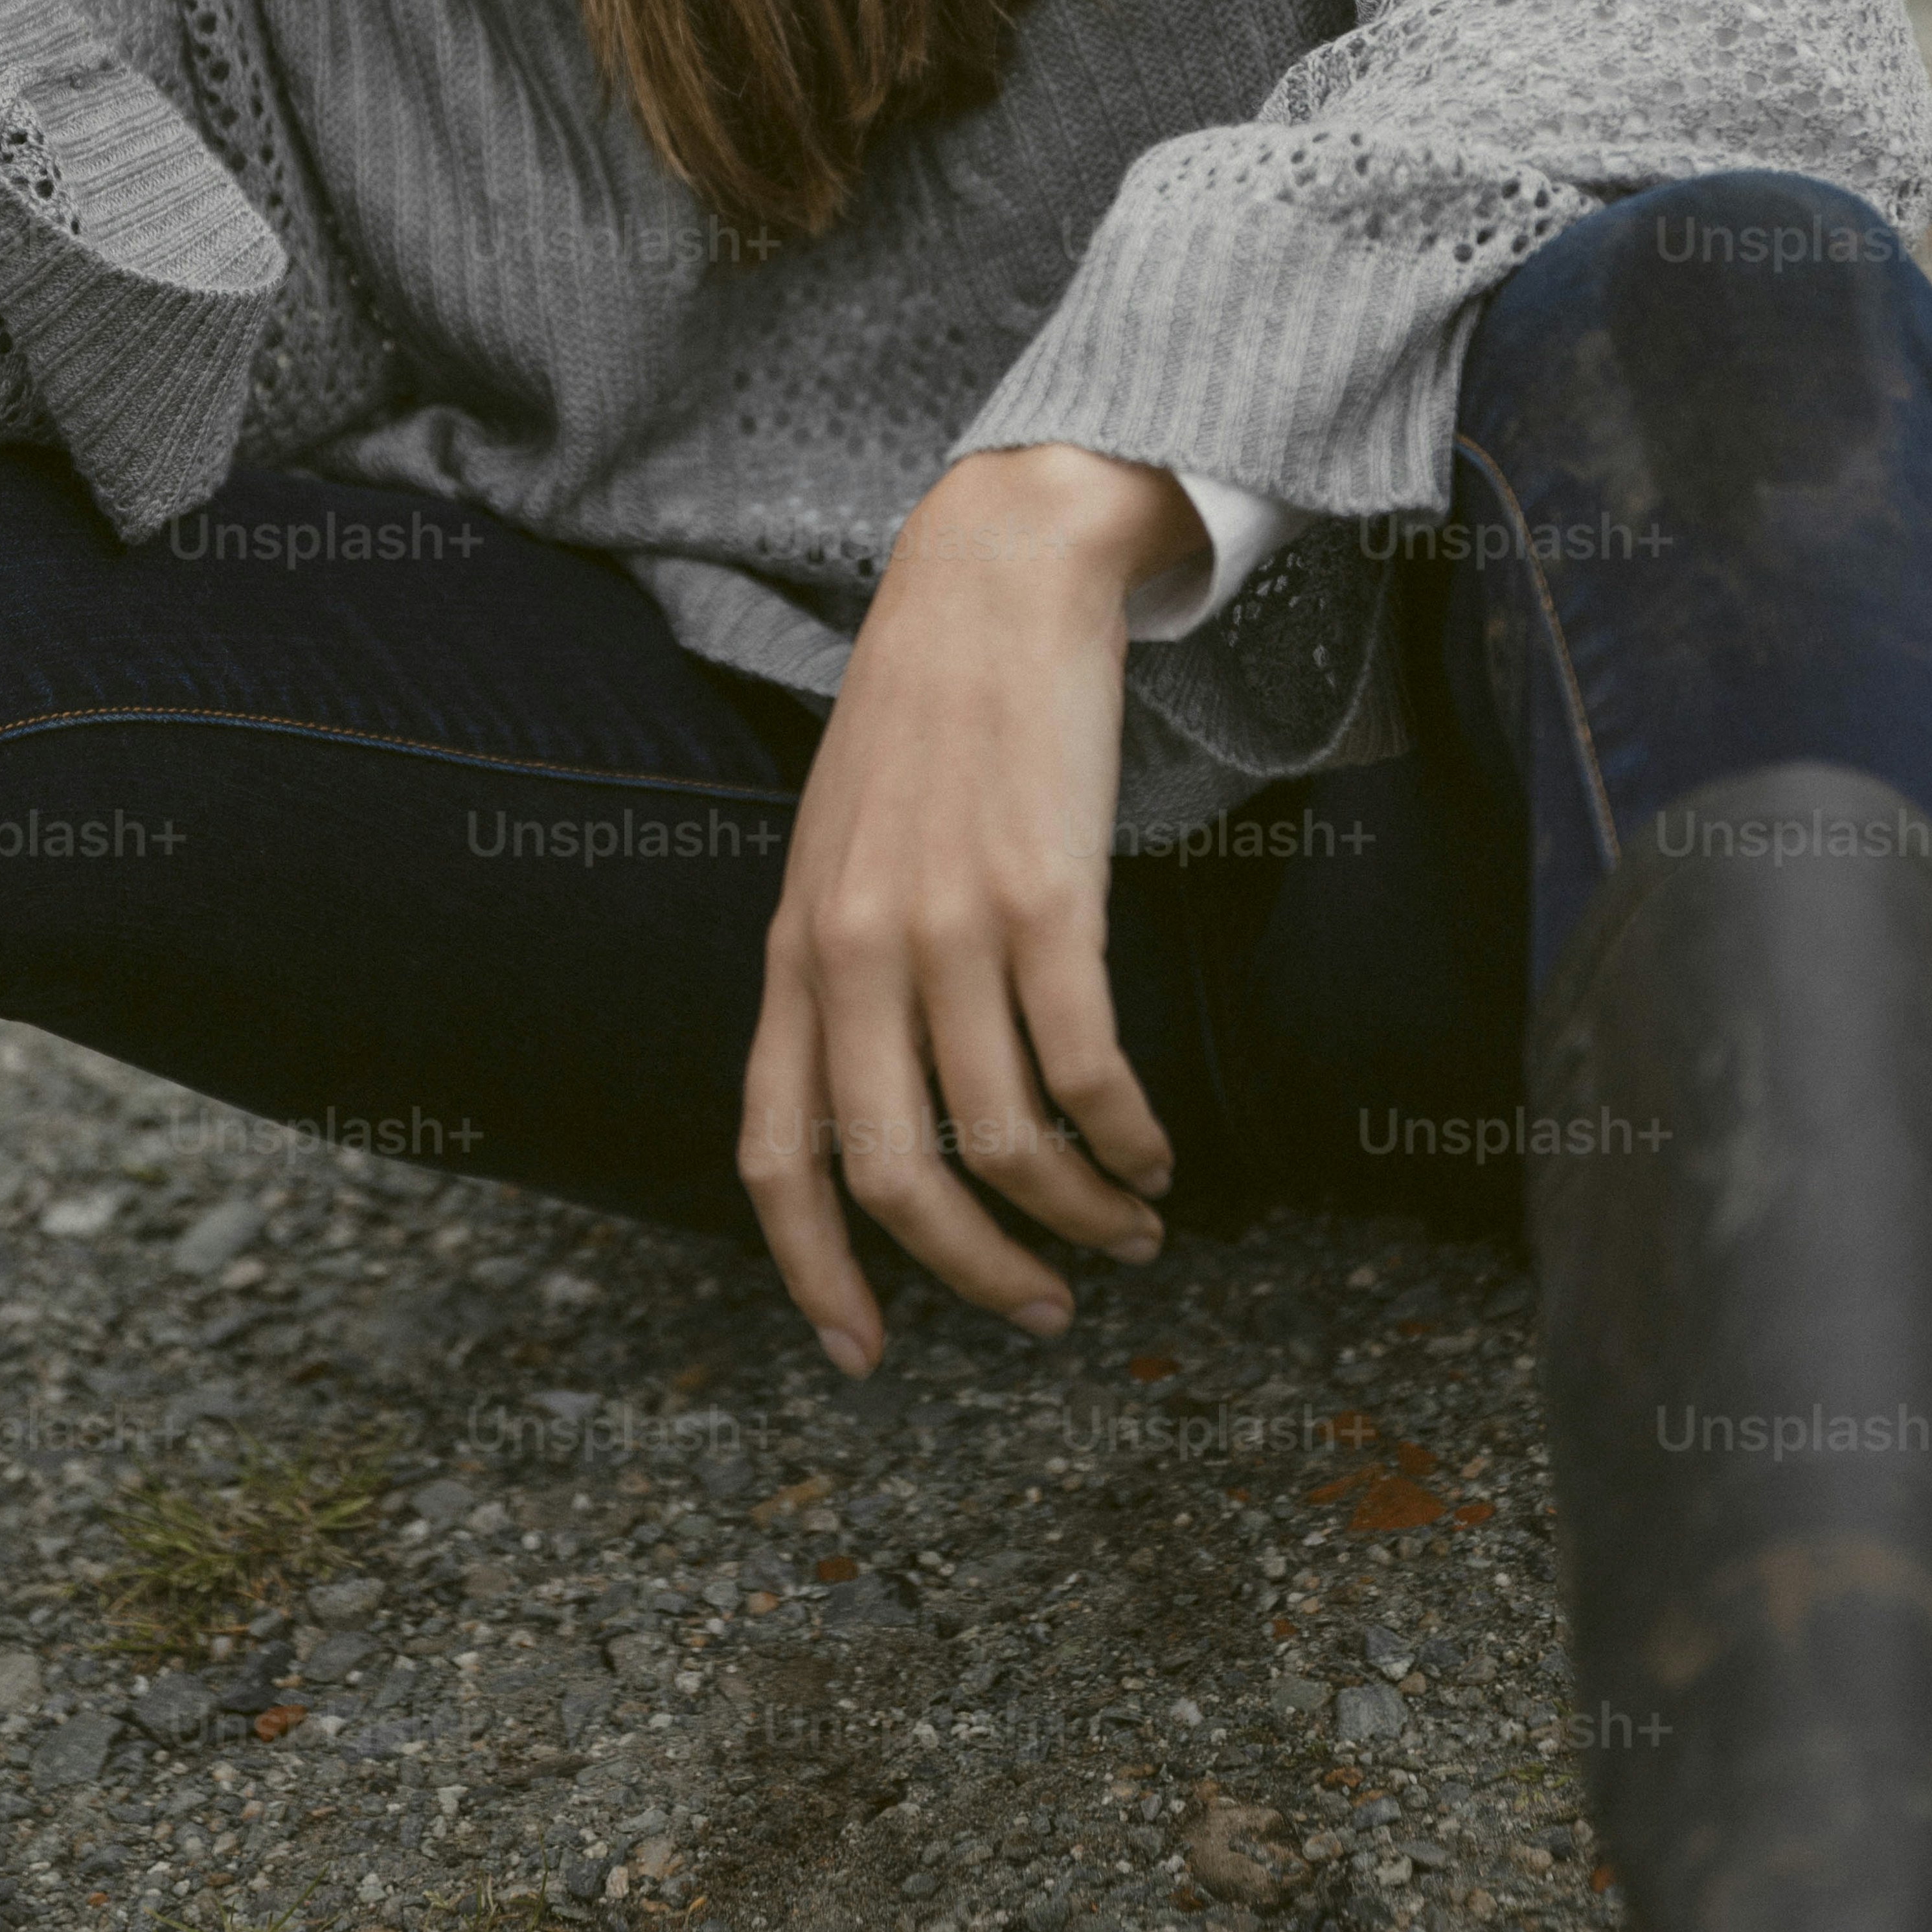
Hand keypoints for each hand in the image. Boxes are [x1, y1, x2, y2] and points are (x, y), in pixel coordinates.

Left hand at [736, 444, 1204, 1374]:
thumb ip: (835, 967)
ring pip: (1008, 1141)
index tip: (863, 1354)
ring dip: (1079, 1215)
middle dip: (975, 1274)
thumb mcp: (835, 849)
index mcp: (793, 948)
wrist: (991, 576)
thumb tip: (875, 1103)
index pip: (774, 1153)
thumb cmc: (924, 717)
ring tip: (1131, 1232)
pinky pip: (1088, 1071)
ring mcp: (947, 925)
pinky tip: (1156, 1156)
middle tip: (1044, 1312)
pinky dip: (1128, 1141)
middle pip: (895, 1176)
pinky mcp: (1045, 897)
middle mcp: (853, 951)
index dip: (814, 1272)